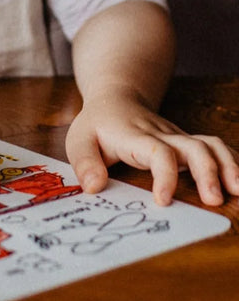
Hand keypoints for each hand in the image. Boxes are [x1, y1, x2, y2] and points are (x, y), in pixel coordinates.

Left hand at [65, 93, 238, 205]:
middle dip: (208, 173)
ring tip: (238, 192)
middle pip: (194, 148)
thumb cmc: (97, 125)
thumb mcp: (78, 140)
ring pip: (211, 145)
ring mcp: (178, 138)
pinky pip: (216, 149)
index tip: (163, 200)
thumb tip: (94, 188)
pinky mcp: (188, 143)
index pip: (157, 152)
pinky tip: (238, 184)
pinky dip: (232, 164)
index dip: (164, 176)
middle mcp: (162, 135)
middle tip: (212, 201)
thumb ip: (84, 163)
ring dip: (228, 167)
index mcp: (134, 137)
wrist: (117, 99)